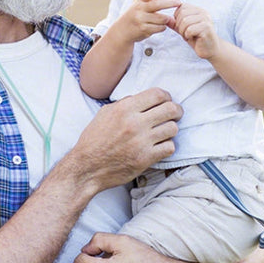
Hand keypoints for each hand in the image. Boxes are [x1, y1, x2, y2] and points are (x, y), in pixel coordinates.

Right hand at [63, 88, 179, 192]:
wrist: (87, 167)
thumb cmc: (94, 141)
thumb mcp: (104, 114)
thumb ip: (124, 103)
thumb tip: (143, 99)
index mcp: (124, 109)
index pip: (158, 94)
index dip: (166, 97)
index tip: (166, 101)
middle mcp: (134, 123)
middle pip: (170, 109)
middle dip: (176, 111)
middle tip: (174, 115)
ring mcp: (141, 142)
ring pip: (173, 128)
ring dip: (170, 130)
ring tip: (164, 133)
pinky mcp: (145, 158)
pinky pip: (170, 147)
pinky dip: (167, 147)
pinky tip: (159, 147)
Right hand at [111, 0, 177, 45]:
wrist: (122, 31)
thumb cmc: (134, 15)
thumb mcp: (139, 4)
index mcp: (139, 1)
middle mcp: (139, 9)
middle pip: (157, 5)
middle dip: (170, 3)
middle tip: (179, 2)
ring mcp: (141, 20)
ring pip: (161, 18)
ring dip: (167, 19)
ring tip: (168, 19)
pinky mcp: (144, 30)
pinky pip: (160, 28)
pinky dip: (163, 27)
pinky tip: (161, 26)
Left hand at [169, 3, 220, 59]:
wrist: (210, 50)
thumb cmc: (197, 39)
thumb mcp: (184, 30)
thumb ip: (175, 24)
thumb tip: (164, 19)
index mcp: (198, 10)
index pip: (181, 7)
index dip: (177, 18)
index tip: (183, 27)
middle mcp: (203, 12)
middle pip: (182, 13)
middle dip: (179, 26)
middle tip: (186, 33)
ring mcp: (206, 19)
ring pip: (185, 21)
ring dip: (183, 32)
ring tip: (189, 36)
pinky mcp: (207, 28)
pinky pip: (190, 29)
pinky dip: (188, 36)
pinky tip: (194, 38)